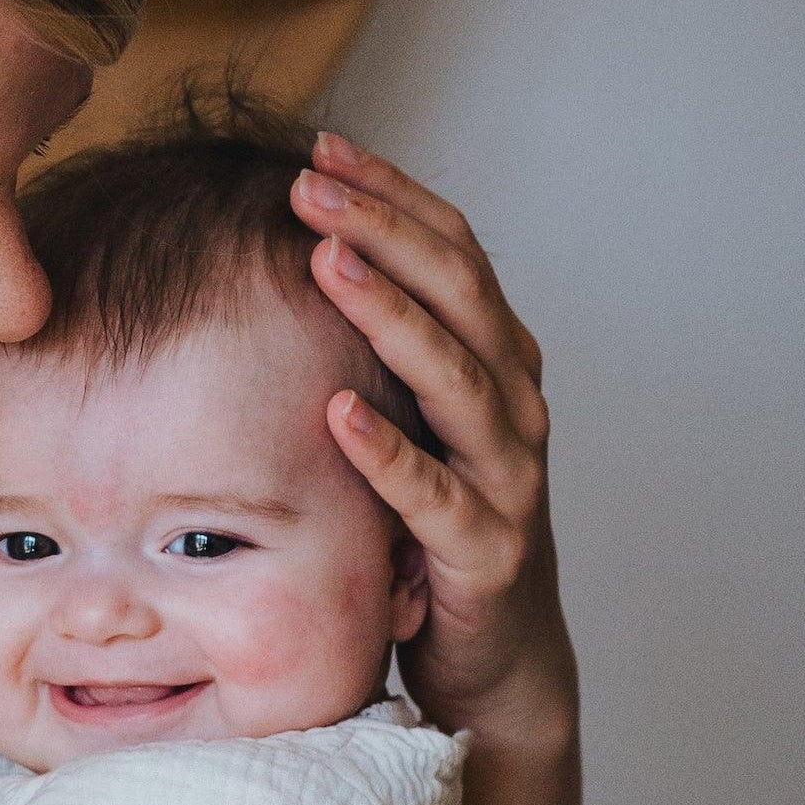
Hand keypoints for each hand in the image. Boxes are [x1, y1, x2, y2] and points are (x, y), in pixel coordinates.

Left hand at [293, 132, 576, 752]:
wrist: (490, 656)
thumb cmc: (430, 525)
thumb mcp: (406, 420)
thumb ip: (374, 349)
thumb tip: (291, 257)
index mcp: (495, 359)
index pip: (453, 250)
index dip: (393, 195)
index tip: (321, 148)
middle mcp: (513, 404)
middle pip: (459, 292)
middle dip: (385, 230)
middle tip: (309, 184)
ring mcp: (507, 476)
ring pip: (458, 379)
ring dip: (392, 316)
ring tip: (327, 263)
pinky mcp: (486, 550)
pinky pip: (435, 495)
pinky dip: (389, 452)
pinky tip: (338, 413)